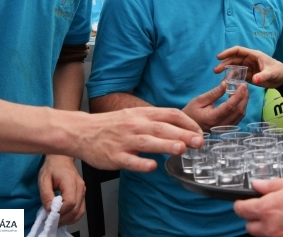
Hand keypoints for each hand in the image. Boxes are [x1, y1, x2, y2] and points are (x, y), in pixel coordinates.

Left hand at [38, 155, 85, 225]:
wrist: (62, 159)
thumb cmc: (52, 168)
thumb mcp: (44, 179)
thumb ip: (46, 195)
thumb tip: (49, 209)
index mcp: (71, 182)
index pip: (70, 202)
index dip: (60, 212)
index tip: (50, 214)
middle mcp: (80, 187)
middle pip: (76, 209)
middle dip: (63, 219)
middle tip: (51, 221)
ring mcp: (83, 191)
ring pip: (80, 211)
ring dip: (69, 220)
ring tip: (57, 220)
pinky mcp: (83, 194)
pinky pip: (81, 209)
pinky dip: (73, 216)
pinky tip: (64, 217)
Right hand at [76, 106, 203, 171]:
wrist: (82, 131)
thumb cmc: (113, 125)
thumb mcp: (136, 116)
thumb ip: (157, 121)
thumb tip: (182, 128)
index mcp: (143, 114)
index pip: (171, 114)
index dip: (188, 123)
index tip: (200, 132)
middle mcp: (135, 126)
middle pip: (162, 128)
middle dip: (183, 134)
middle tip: (199, 142)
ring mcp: (124, 141)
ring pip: (147, 142)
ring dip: (165, 145)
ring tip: (181, 149)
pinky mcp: (114, 156)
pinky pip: (129, 161)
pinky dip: (141, 164)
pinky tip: (152, 167)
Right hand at [182, 80, 247, 130]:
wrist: (187, 128)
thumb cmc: (191, 113)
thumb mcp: (199, 100)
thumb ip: (214, 93)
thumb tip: (226, 83)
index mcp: (212, 118)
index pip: (229, 107)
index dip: (238, 95)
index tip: (243, 85)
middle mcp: (221, 125)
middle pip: (238, 111)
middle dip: (244, 97)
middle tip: (244, 85)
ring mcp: (225, 129)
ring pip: (240, 115)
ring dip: (244, 101)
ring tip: (242, 90)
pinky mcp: (227, 129)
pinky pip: (238, 118)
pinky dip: (241, 107)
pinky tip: (239, 99)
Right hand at [215, 46, 282, 87]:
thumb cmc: (279, 71)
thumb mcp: (272, 73)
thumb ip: (263, 76)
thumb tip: (254, 80)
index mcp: (254, 55)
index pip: (238, 51)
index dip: (228, 52)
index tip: (219, 57)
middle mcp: (249, 60)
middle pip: (234, 60)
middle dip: (224, 64)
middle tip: (216, 70)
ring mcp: (248, 68)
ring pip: (235, 68)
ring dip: (227, 71)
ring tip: (219, 77)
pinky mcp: (249, 76)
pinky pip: (238, 75)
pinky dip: (233, 78)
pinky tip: (227, 82)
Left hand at [235, 178, 282, 236]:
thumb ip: (273, 185)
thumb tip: (257, 184)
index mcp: (270, 208)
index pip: (242, 209)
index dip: (241, 204)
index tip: (244, 202)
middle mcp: (273, 228)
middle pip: (250, 227)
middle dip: (255, 217)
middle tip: (268, 207)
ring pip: (264, 236)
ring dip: (267, 228)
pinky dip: (282, 234)